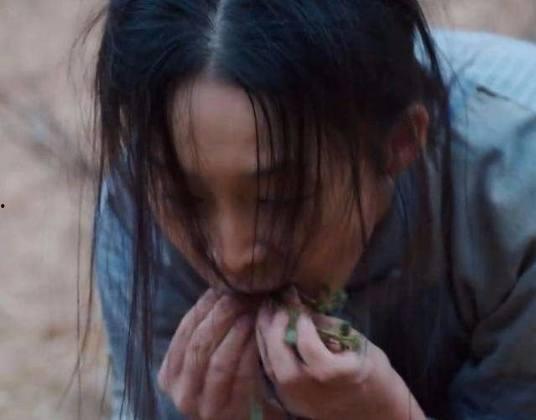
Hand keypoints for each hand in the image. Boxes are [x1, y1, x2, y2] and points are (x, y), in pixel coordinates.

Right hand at [157, 288, 283, 419]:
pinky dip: (249, 349)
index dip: (205, 305)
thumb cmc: (228, 380)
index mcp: (168, 374)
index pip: (185, 330)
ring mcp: (201, 406)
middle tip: (242, 294)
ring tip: (251, 309)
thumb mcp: (210, 354)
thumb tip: (221, 285)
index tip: (224, 286)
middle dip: (222, 314)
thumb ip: (209, 328)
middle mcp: (178, 392)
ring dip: (236, 330)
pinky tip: (258, 331)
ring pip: (217, 359)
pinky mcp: (227, 412)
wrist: (245, 417)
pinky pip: (239, 375)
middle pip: (199, 343)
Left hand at [256, 287, 426, 419]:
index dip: (300, 322)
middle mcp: (313, 391)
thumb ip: (329, 326)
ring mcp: (299, 400)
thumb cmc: (372, 371)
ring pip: (270, 367)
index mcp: (337, 375)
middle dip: (274, 328)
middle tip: (275, 304)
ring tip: (266, 313)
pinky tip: (269, 332)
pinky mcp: (290, 402)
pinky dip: (267, 350)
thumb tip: (303, 307)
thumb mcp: (358, 342)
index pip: (308, 346)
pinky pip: (271, 373)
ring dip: (265, 337)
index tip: (299, 303)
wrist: (375, 411)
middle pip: (281, 361)